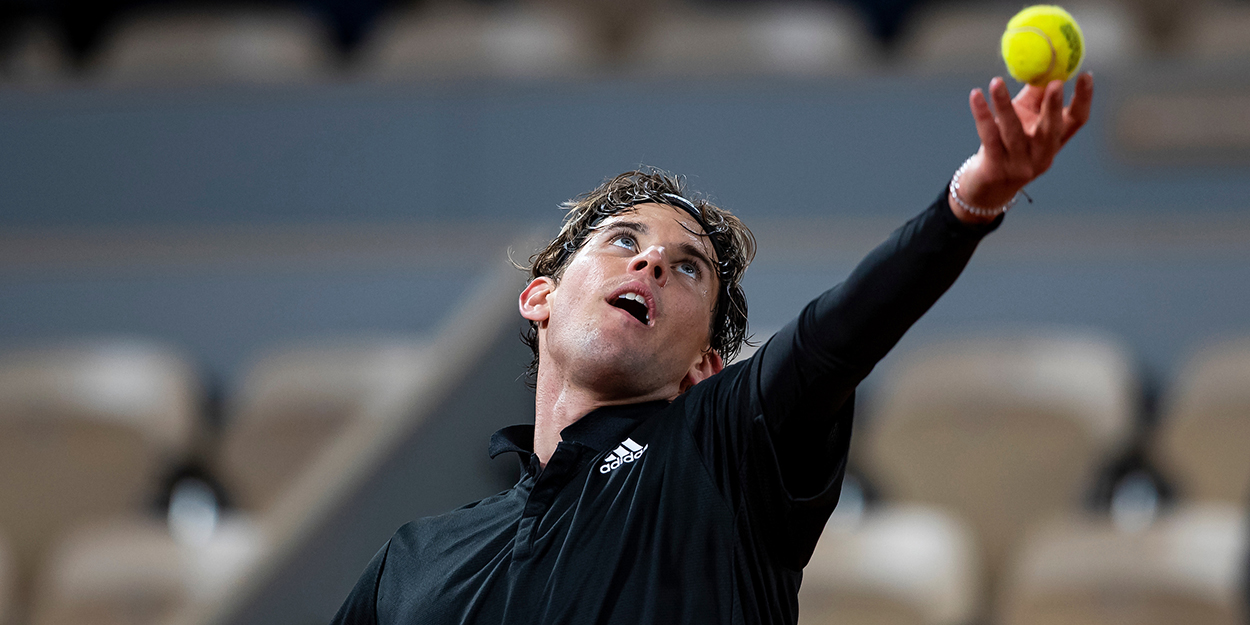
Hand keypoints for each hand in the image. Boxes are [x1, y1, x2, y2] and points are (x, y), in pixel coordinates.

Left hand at [950, 73, 1093, 222]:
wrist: (986, 187)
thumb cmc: (1008, 144)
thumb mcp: (1025, 120)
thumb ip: (1035, 95)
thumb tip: (1044, 62)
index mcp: (1055, 142)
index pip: (1077, 121)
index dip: (1084, 99)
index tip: (1086, 75)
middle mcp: (1042, 156)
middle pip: (1051, 131)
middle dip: (1053, 107)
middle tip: (1055, 83)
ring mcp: (1019, 165)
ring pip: (1013, 131)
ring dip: (1003, 105)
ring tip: (995, 81)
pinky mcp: (995, 169)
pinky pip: (988, 136)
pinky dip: (982, 114)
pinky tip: (976, 95)